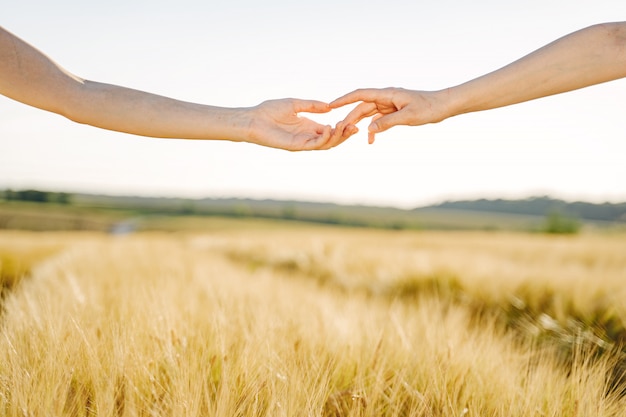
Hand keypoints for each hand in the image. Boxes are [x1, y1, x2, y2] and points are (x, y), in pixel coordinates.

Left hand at [247, 98, 353, 150]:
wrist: (253, 119)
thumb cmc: (269, 111)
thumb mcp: (295, 104)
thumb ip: (312, 106)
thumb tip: (329, 107)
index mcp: (308, 127)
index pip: (330, 130)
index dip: (342, 128)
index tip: (353, 121)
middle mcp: (307, 136)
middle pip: (331, 140)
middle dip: (344, 135)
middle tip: (355, 128)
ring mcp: (302, 142)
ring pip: (325, 145)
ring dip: (337, 137)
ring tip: (344, 126)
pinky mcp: (295, 146)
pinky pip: (313, 144)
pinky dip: (324, 138)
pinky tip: (329, 128)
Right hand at [329, 88, 449, 143]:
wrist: (444, 106)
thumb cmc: (429, 107)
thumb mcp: (408, 117)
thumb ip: (387, 123)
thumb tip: (369, 130)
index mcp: (387, 94)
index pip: (360, 94)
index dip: (344, 99)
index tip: (331, 105)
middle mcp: (386, 98)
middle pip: (362, 106)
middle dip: (350, 117)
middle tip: (339, 129)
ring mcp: (390, 105)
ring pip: (369, 114)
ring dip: (360, 124)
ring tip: (350, 135)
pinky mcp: (395, 112)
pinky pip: (379, 120)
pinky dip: (374, 129)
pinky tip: (371, 140)